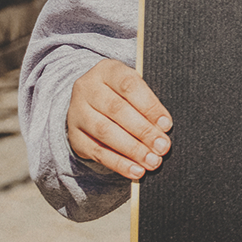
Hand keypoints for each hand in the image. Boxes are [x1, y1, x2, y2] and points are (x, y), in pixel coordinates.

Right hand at [68, 59, 172, 180]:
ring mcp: (77, 112)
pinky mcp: (74, 136)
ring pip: (105, 132)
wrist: (90, 102)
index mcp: (107, 70)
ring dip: (132, 150)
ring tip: (152, 161)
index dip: (149, 106)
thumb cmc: (123, 95)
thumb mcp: (133, 87)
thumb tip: (164, 128)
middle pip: (117, 110)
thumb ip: (147, 102)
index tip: (167, 124)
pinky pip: (97, 152)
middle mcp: (87, 88)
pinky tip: (136, 171)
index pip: (129, 85)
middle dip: (143, 131)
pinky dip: (119, 164)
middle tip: (163, 147)